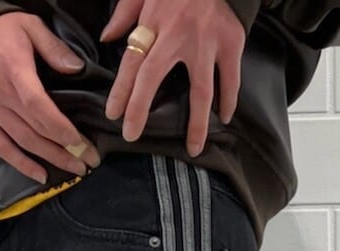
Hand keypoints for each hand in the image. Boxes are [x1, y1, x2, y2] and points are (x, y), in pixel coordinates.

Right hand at [0, 12, 101, 184]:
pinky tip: (41, 174)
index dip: (60, 129)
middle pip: (35, 130)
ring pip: (22, 142)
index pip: (39, 108)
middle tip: (89, 161)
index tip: (80, 142)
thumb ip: (54, 48)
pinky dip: (22, 164)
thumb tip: (76, 69)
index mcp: (13, 71)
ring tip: (74, 168)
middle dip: (65, 149)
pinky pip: (2, 148)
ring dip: (50, 159)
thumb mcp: (30, 26)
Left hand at [100, 0, 244, 156]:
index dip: (121, 91)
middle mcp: (179, 34)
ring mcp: (207, 41)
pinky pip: (231, 79)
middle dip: (140, 109)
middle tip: (133, 134)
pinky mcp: (231, 42)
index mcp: (155, 20)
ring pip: (201, 91)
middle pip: (154, 78)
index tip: (113, 114)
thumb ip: (126, 11)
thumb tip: (107, 38)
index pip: (132, 62)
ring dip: (196, 123)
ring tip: (193, 148)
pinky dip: (229, 100)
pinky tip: (224, 117)